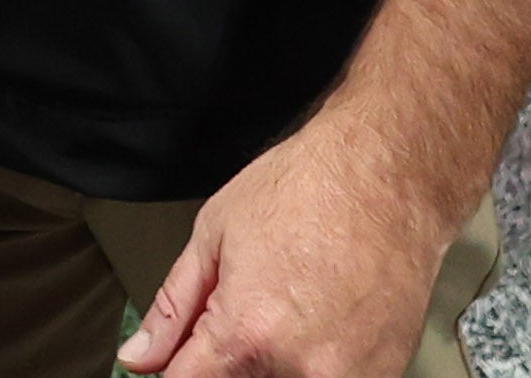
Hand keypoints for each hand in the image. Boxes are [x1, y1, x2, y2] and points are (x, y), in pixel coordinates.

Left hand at [120, 108, 458, 377]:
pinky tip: (321, 318)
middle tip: (247, 309)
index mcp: (248, 334)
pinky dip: (314, 361)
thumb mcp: (214, 233)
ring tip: (288, 308)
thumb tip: (142, 356)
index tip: (180, 358)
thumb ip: (173, 307)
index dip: (174, 370)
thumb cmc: (310, 188)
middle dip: (228, 358)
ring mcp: (346, 377)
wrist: (389, 172)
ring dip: (272, 361)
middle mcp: (300, 367)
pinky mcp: (381, 374)